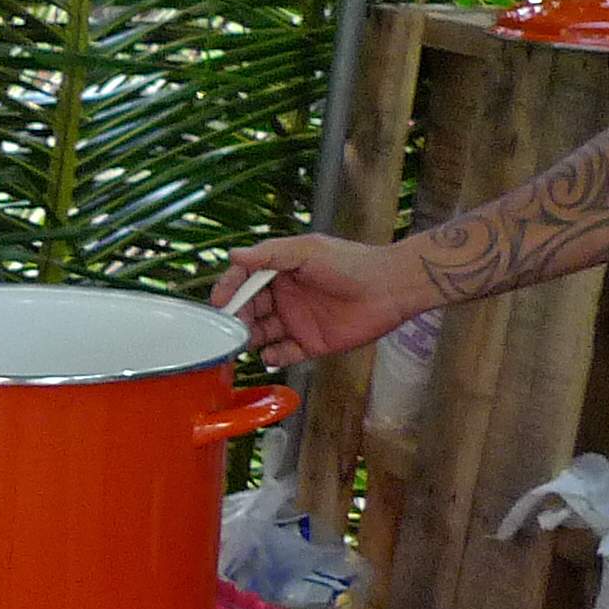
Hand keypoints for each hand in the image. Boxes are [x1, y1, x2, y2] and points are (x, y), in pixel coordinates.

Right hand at [213, 234, 432, 366]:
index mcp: (281, 272)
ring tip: (246, 341)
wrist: (390, 287)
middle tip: (231, 325)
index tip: (218, 302)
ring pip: (261, 334)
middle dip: (236, 317)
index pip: (244, 281)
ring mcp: (297, 322)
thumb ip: (270, 254)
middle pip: (248, 310)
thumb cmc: (352, 263)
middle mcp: (285, 298)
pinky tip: (271, 354)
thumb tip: (233, 254)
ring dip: (249, 339)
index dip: (229, 291)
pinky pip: (283, 355)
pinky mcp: (310, 344)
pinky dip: (273, 358)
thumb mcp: (307, 250)